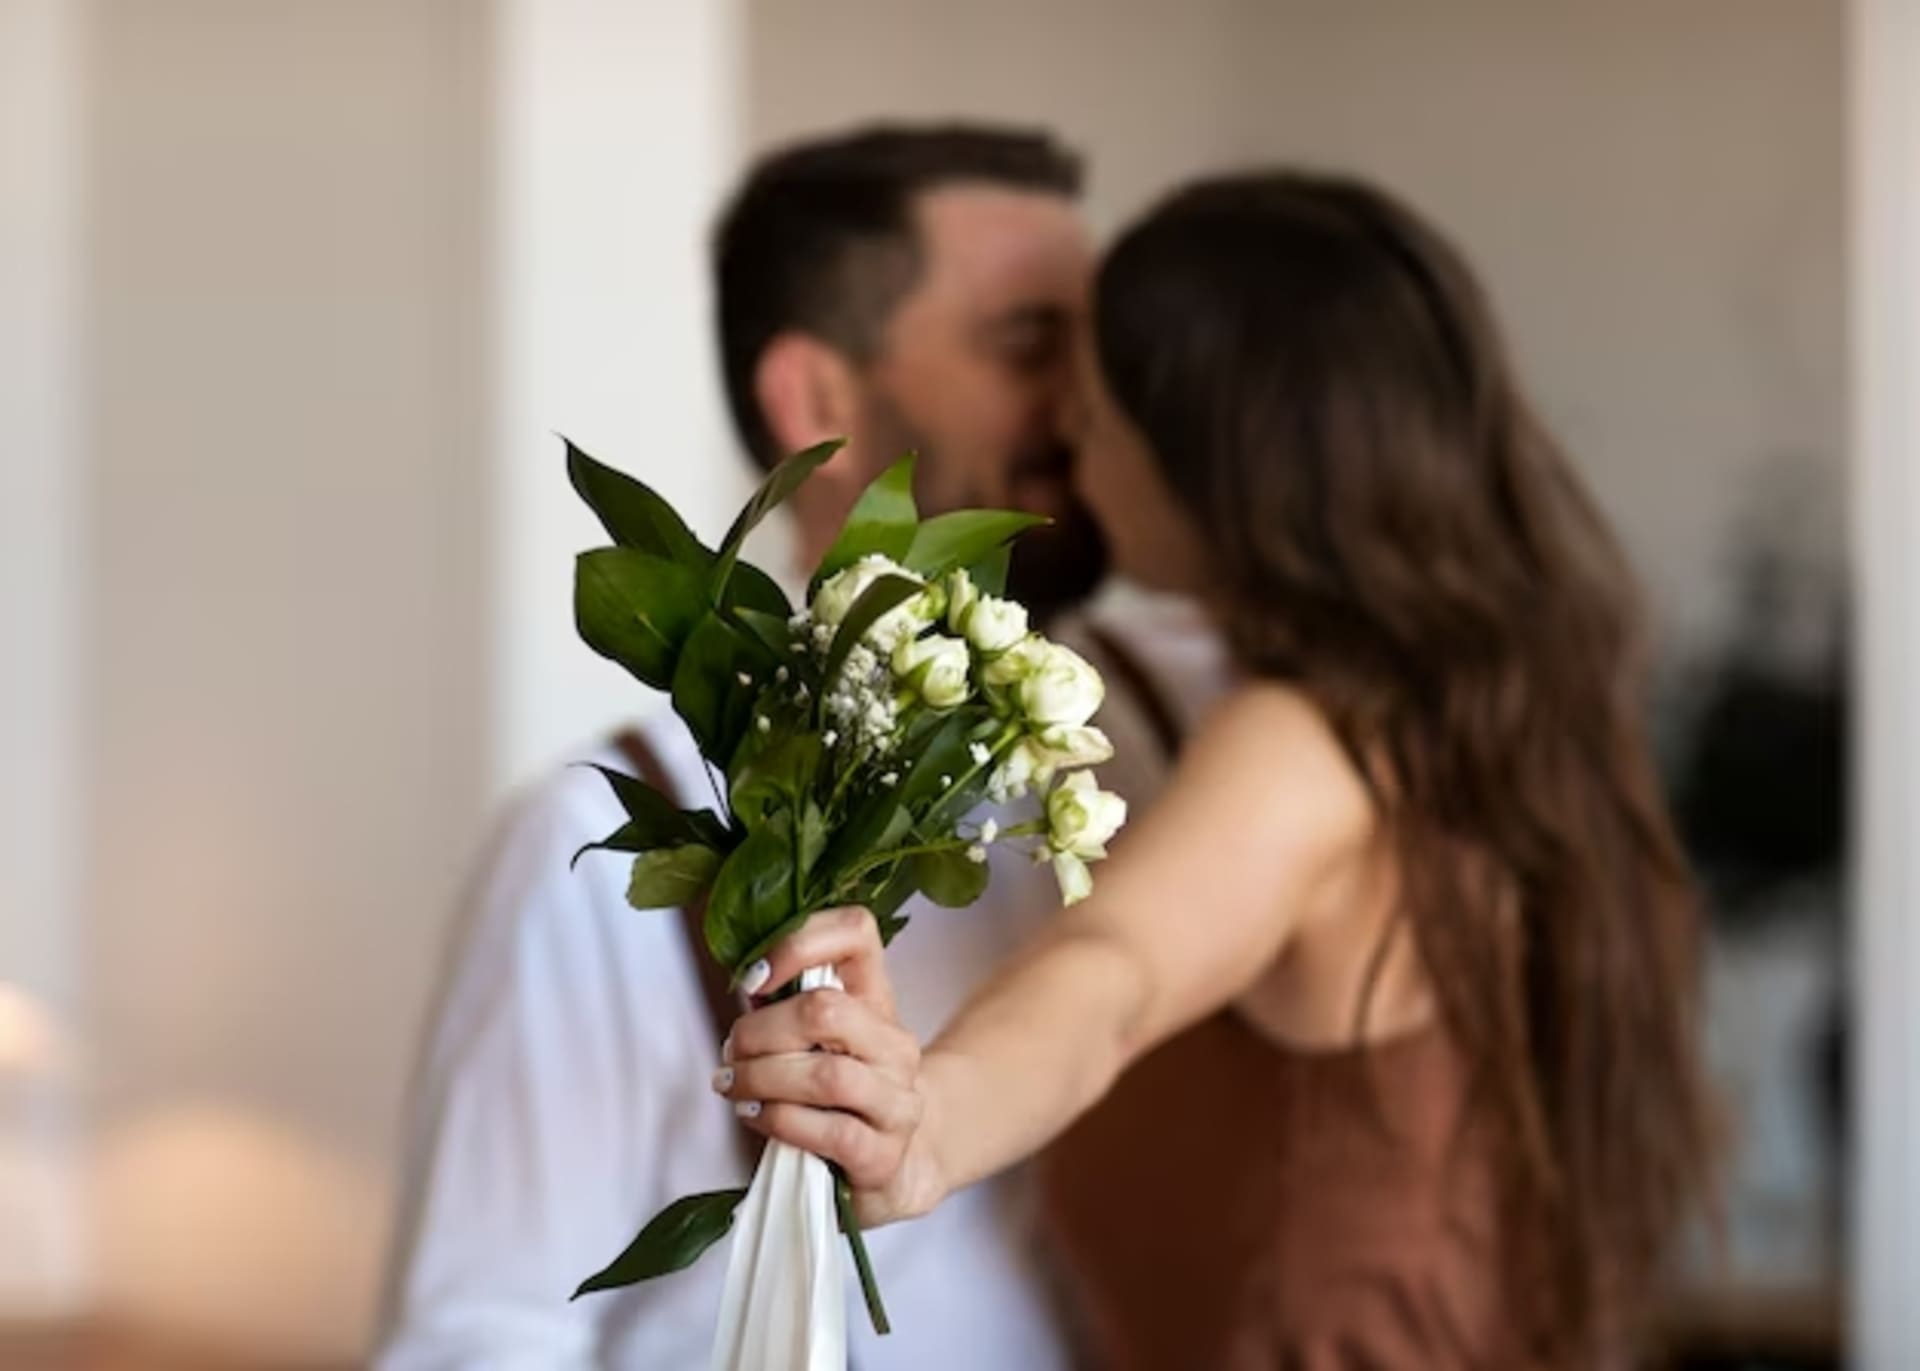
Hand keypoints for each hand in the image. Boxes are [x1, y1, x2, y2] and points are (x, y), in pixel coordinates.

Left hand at [714, 907, 946, 1226]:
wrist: (893, 1166)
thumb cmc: (840, 1099)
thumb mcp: (820, 1044)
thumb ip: (788, 1010)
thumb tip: (744, 988)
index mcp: (877, 1001)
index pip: (857, 933)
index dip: (799, 942)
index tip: (754, 979)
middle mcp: (895, 1044)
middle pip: (826, 1010)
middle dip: (760, 1031)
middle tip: (731, 1051)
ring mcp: (897, 1101)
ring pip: (826, 1075)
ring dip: (762, 1079)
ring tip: (734, 1086)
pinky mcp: (884, 1154)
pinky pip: (828, 1131)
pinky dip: (779, 1121)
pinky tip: (758, 1117)